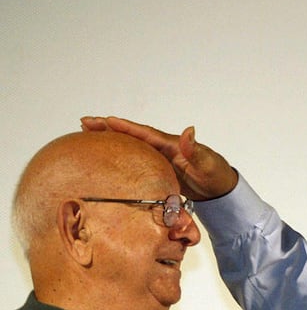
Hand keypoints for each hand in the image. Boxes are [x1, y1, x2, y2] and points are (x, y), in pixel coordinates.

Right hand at [80, 116, 238, 199]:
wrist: (220, 189)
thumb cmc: (216, 175)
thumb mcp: (208, 163)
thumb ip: (196, 150)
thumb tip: (190, 131)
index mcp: (172, 144)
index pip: (145, 133)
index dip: (125, 127)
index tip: (105, 120)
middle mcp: (162, 148)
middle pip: (131, 136)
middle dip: (108, 129)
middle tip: (84, 123)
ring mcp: (159, 158)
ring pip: (129, 146)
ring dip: (109, 140)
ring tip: (85, 134)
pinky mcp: (157, 169)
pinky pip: (134, 160)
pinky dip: (119, 156)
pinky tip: (105, 157)